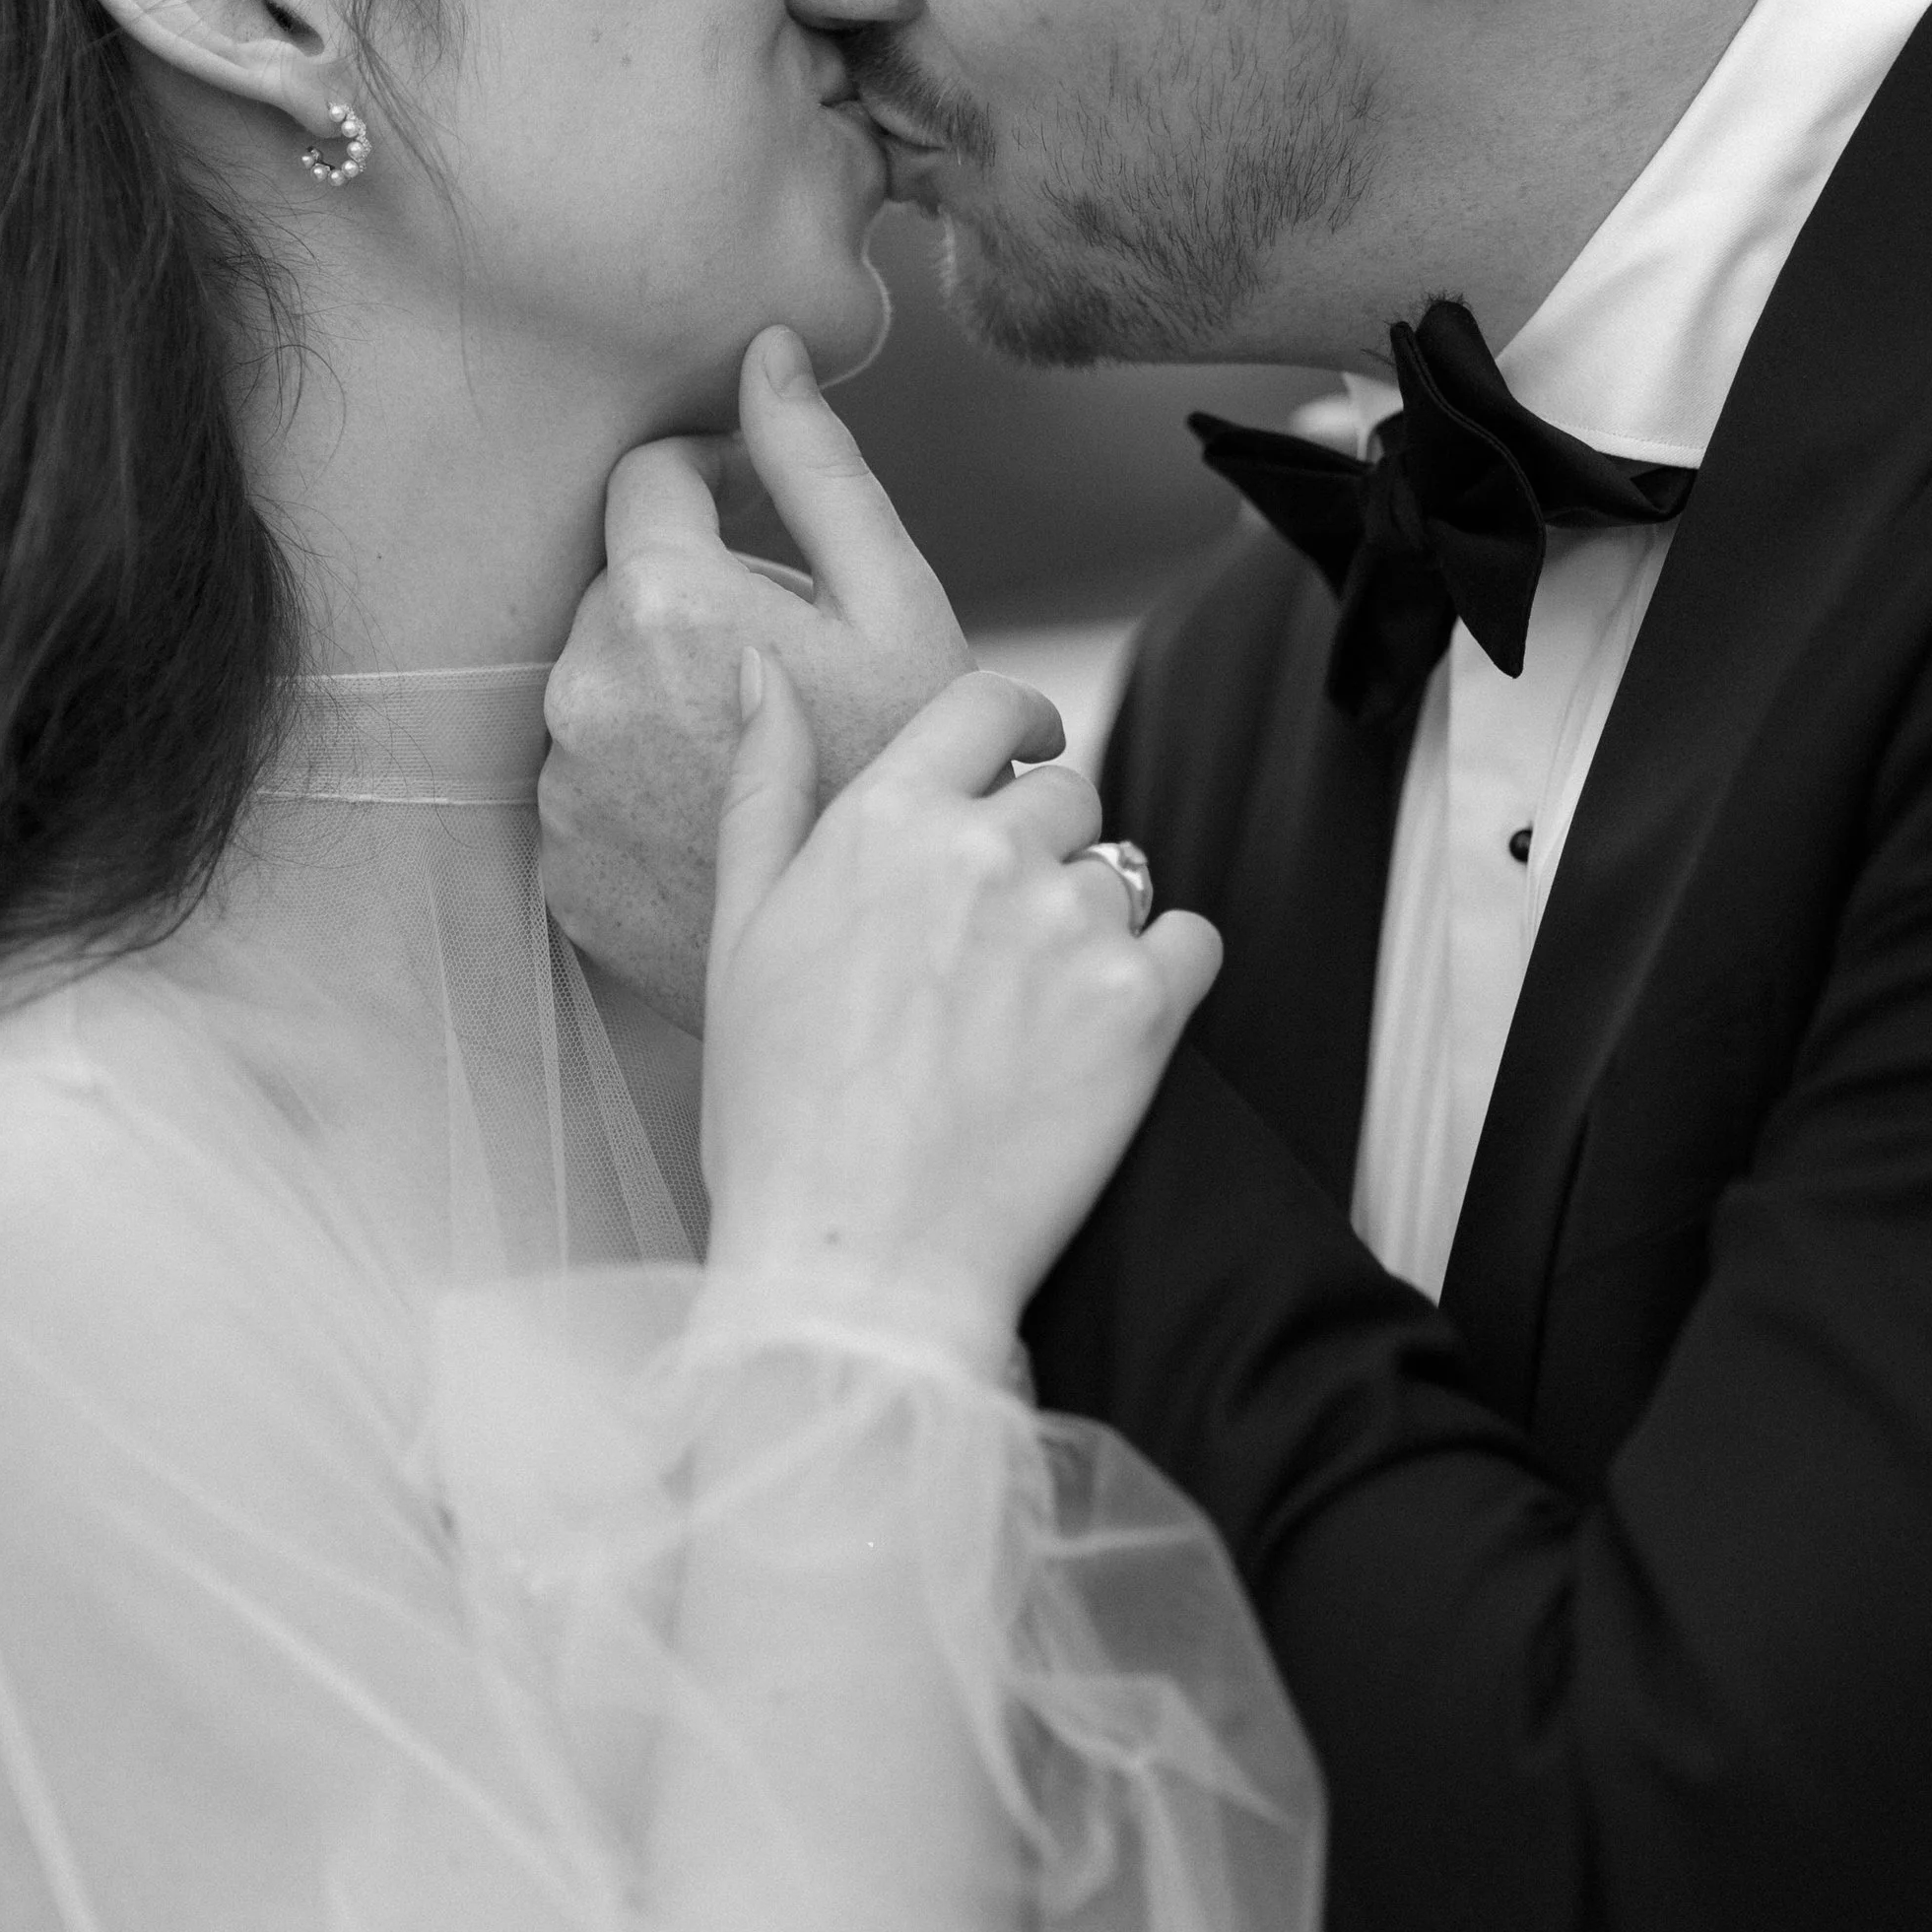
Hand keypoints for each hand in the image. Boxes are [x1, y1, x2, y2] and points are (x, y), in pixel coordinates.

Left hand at [541, 326, 979, 1027]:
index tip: (767, 516)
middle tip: (802, 660)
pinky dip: (645, 785)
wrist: (895, 971)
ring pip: (605, 688)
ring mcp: (560, 788)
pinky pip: (590, 787)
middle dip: (699, 598)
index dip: (716, 477)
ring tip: (773, 748)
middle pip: (624, 590)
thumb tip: (764, 349)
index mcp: (661, 601)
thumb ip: (817, 467)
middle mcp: (580, 688)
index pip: (649, 477)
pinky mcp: (557, 870)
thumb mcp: (898, 606)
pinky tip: (728, 816)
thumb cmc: (915, 773)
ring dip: (669, 692)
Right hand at [702, 657, 1221, 1375]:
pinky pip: (1193, 941)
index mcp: (883, 822)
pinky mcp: (1143, 1005)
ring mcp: (1071, 923)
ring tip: (1028, 1024)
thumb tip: (761, 667)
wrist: (857, 1264)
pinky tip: (1103, 1041)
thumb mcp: (738, 938)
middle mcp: (985, 850)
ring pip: (1123, 874)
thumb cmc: (779, 1118)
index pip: (989, 705)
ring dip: (1093, 925)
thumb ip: (763, 789)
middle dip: (1042, 852)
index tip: (1023, 761)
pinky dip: (1164, 980)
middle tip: (994, 958)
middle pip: (1067, 794)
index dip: (1017, 728)